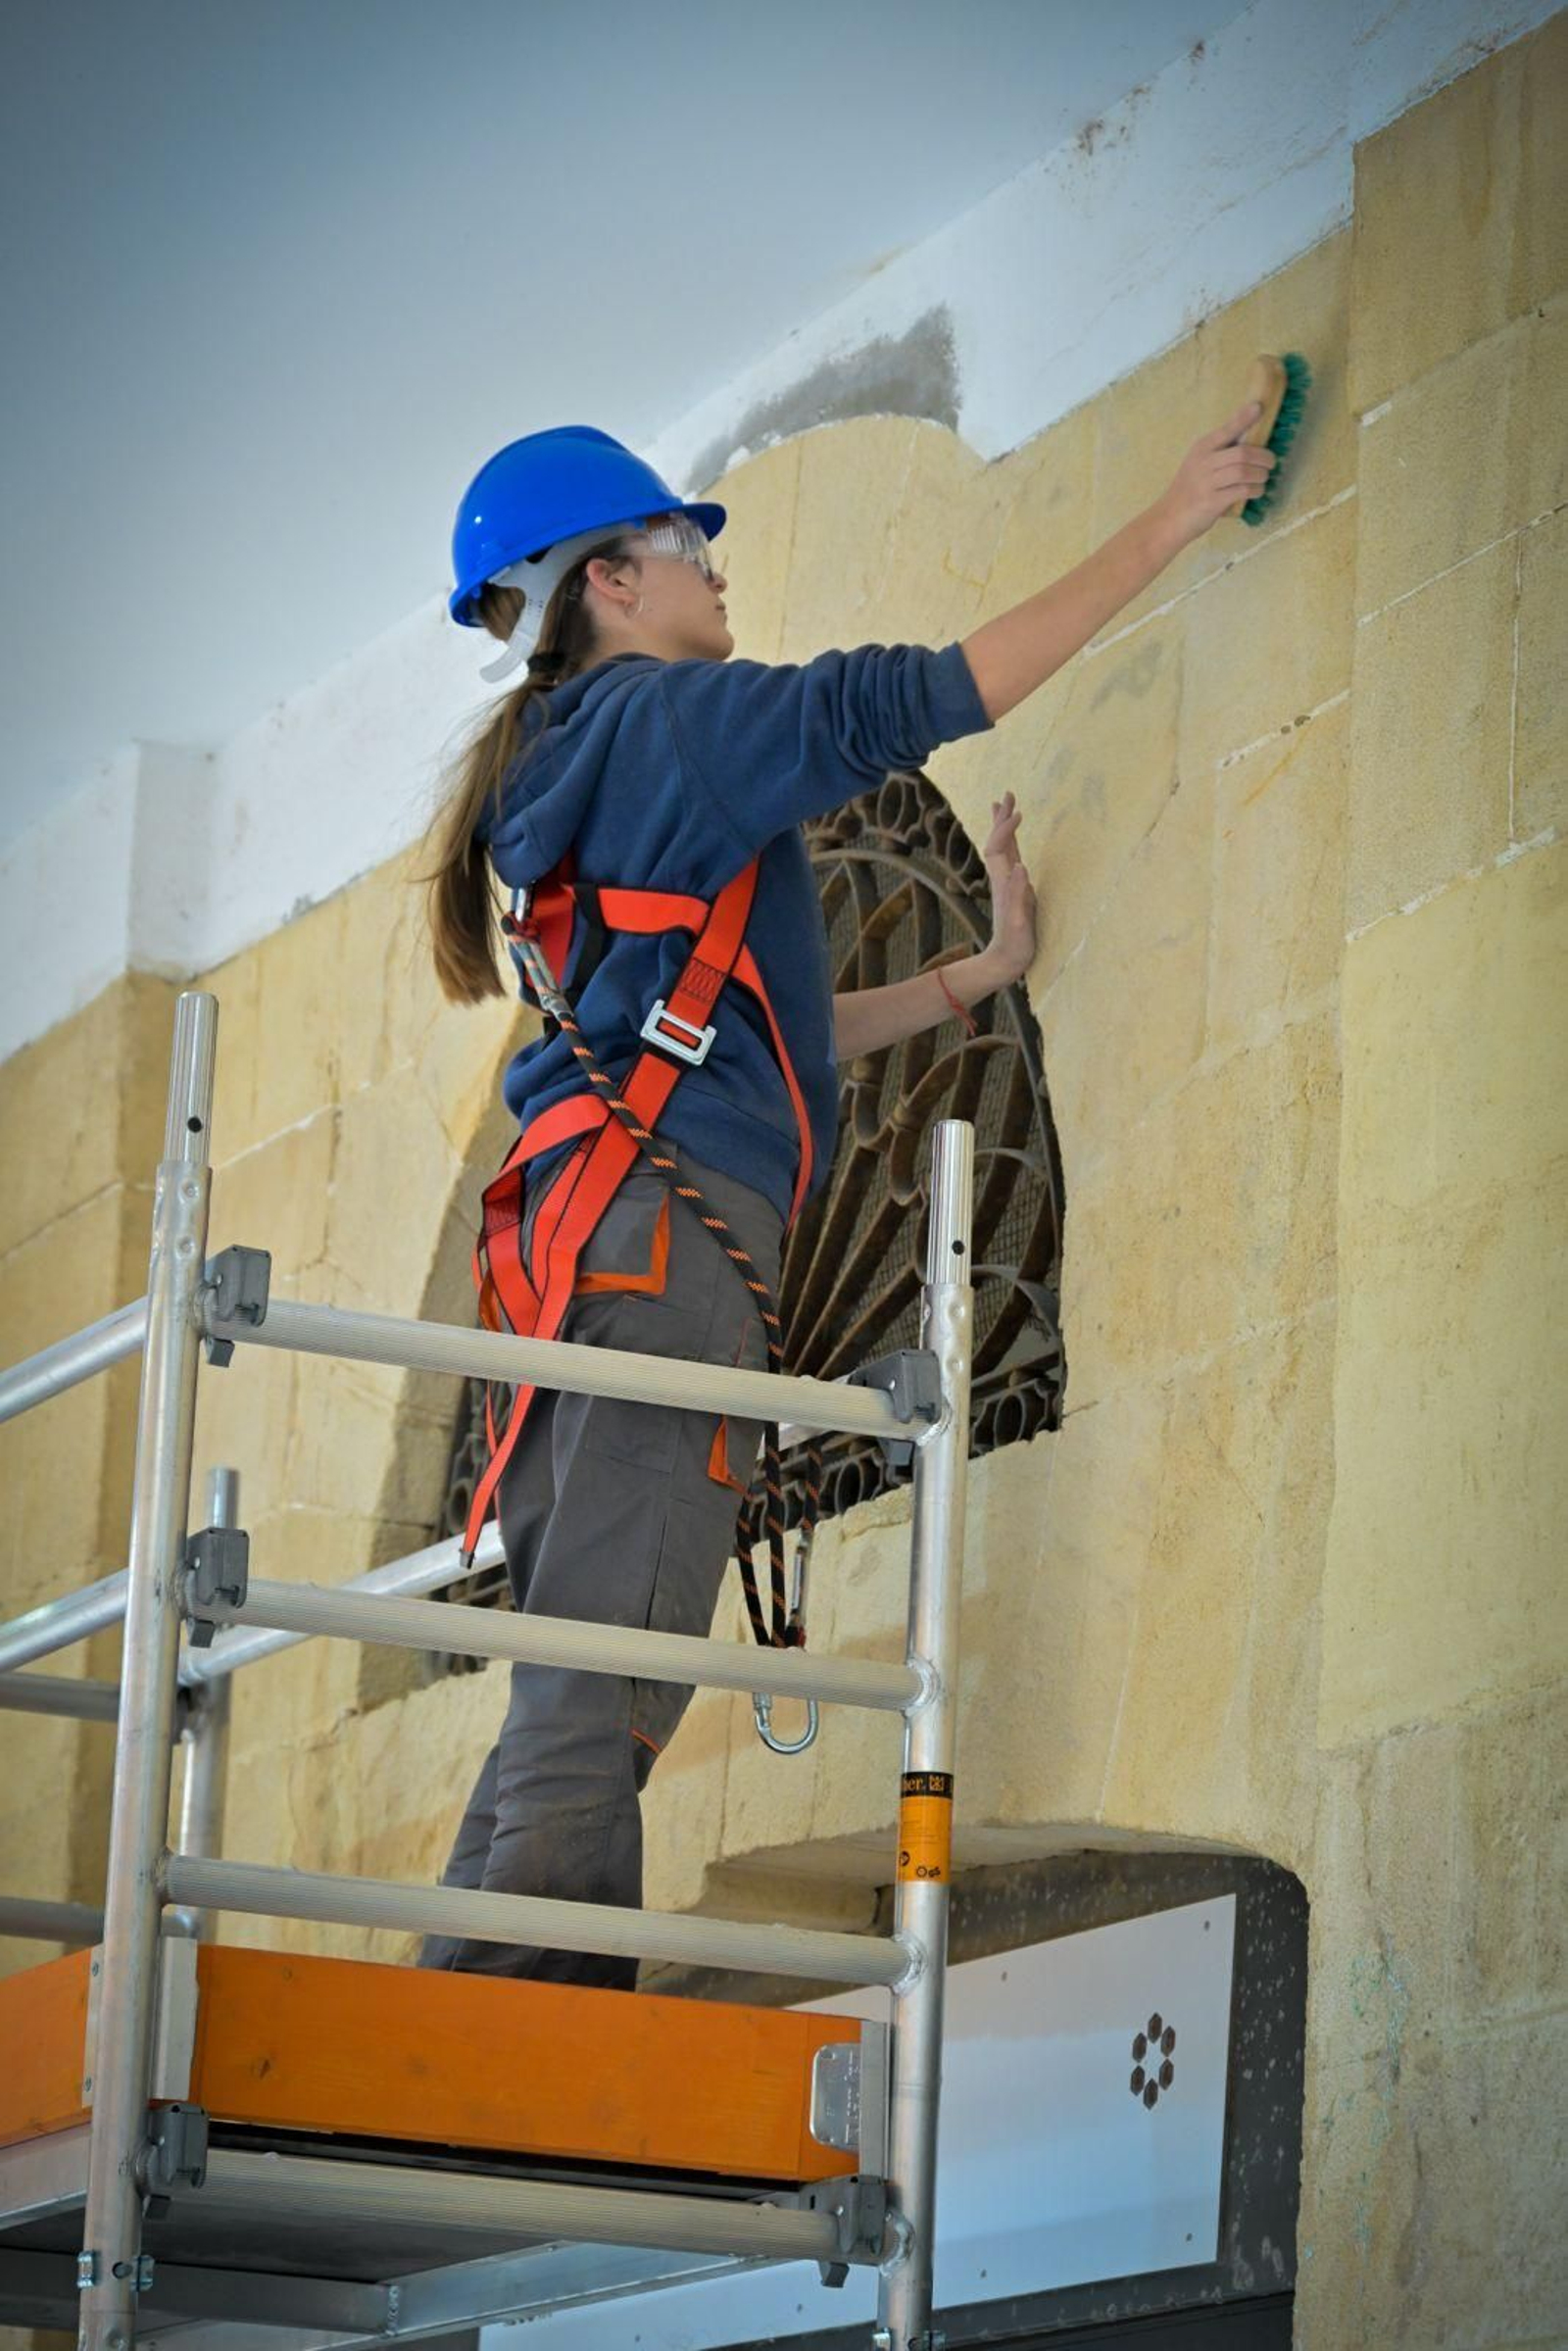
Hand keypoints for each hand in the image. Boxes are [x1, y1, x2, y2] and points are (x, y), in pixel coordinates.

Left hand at [978, 791, 1036, 985]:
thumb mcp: (1019, 922)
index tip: (1018, 813)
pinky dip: (1012, 844)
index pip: (999, 848)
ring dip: (1004, 827)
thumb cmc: (1014, 945)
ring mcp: (1008, 884)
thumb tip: (1021, 867)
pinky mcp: (1015, 891)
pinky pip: (1011, 859)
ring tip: (1005, 808)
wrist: (1004, 961)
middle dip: (1002, 818)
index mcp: (1004, 883)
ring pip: (1004, 849)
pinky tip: (1014, 841)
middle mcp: (1003, 880)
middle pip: (999, 842)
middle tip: (1007, 794)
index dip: (1006, 830)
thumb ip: (1018, 895)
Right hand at [1152, 401, 1276, 548]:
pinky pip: (1241, 491)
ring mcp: (1207, 483)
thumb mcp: (1200, 464)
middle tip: (1271, 462)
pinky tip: (1257, 491)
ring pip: (1244, 472)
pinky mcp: (1211, 502)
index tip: (1259, 407)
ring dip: (1261, 475)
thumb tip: (1251, 441)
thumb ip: (1221, 452)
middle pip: (1242, 453)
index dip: (1244, 418)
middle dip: (1263, 457)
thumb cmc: (1190, 491)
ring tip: (1263, 478)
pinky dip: (1255, 490)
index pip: (1227, 430)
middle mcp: (1203, 462)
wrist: (1169, 519)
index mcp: (1202, 449)